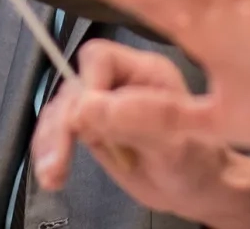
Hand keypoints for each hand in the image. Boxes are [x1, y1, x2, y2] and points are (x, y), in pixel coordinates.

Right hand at [31, 43, 249, 228]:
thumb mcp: (174, 145)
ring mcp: (103, 107)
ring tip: (54, 172)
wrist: (196, 190)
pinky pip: (59, 132)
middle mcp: (120, 83)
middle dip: (63, 123)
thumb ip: (133, 123)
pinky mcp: (92, 129)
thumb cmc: (199, 163)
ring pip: (61, 110)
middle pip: (75, 85)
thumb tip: (85, 108)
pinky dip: (50, 152)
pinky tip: (52, 173)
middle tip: (61, 157)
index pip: (101, 59)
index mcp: (146, 72)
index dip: (87, 84)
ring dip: (52, 140)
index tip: (84, 119)